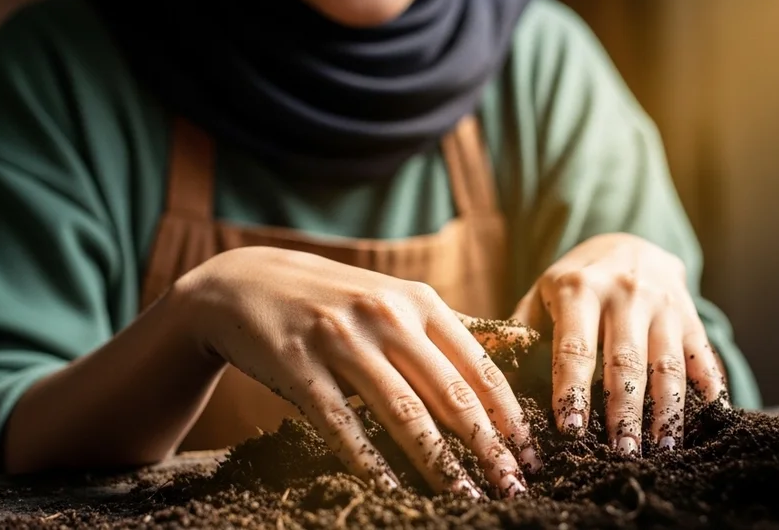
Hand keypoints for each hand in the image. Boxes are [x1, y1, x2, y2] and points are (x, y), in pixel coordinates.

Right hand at [174, 246, 540, 497]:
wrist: (245, 281)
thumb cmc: (335, 299)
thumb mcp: (396, 298)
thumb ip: (452, 327)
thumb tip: (521, 345)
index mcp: (419, 302)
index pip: (479, 366)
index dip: (510, 414)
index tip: (533, 453)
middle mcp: (386, 316)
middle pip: (449, 393)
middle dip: (487, 446)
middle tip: (512, 486)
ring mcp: (341, 339)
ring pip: (401, 411)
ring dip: (437, 462)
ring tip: (464, 497)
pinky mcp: (299, 365)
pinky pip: (339, 423)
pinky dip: (367, 460)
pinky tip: (390, 490)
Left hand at [512, 233, 727, 454]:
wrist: (629, 241)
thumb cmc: (576, 281)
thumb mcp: (542, 292)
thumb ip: (518, 330)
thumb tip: (488, 373)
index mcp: (579, 290)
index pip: (575, 347)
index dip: (572, 390)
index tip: (570, 431)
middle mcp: (625, 293)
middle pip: (625, 362)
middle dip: (624, 412)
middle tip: (621, 454)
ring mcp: (663, 304)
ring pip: (667, 364)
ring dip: (667, 410)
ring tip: (663, 449)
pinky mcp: (691, 316)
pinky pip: (702, 356)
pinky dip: (710, 389)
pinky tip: (709, 420)